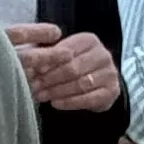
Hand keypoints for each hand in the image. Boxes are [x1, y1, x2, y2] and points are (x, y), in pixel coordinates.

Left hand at [7, 25, 121, 111]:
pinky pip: (89, 98)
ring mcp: (110, 73)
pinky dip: (70, 102)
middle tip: (34, 86)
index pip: (66, 51)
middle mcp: (103, 54)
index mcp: (89, 40)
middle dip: (50, 78)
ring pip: (81, 83)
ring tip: (40, 96)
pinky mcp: (112, 91)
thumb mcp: (59, 56)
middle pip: (73, 67)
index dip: (48, 62)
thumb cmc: (70, 66)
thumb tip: (30, 63)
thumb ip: (46, 55)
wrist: (95, 84)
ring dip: (58, 91)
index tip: (32, 71)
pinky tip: (55, 104)